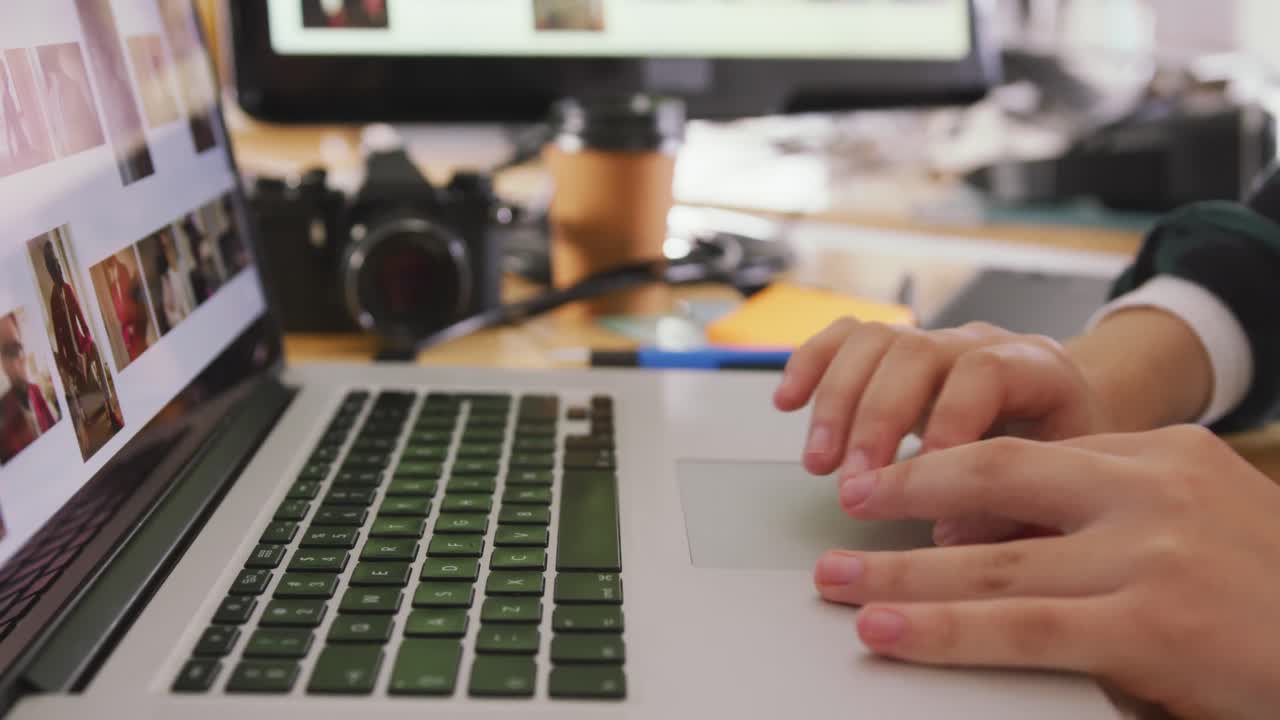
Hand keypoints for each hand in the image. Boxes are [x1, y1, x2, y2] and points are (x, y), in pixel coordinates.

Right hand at [774, 319, 1112, 543]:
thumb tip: (948, 539)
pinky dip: (809, 366)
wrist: (1066, 415)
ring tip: (818, 463)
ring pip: (872, 342)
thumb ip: (1017, 511)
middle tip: (853, 487)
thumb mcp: (1066, 485)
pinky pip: (843, 338)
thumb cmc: (1067, 460)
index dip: (946, 423)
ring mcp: (931, 339)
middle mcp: (978, 341)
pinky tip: (787, 403)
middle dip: (874, 422)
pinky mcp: (892, 348)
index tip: (917, 481)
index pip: (983, 372)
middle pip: (914, 353)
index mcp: (1036, 366)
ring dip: (835, 403)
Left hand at [814, 427, 1279, 719]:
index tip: (896, 481)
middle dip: (908, 492)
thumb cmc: (1272, 587)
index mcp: (1159, 455)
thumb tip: (1011, 533)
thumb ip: (1114, 514)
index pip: (1030, 454)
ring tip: (839, 578)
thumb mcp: (1202, 517)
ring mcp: (1148, 557)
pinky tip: (890, 629)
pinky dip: (945, 629)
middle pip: (996, 481)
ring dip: (901, 570)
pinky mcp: (1149, 627)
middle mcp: (1148, 492)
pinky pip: (1021, 628)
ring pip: (993, 560)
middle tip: (847, 502)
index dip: (949, 469)